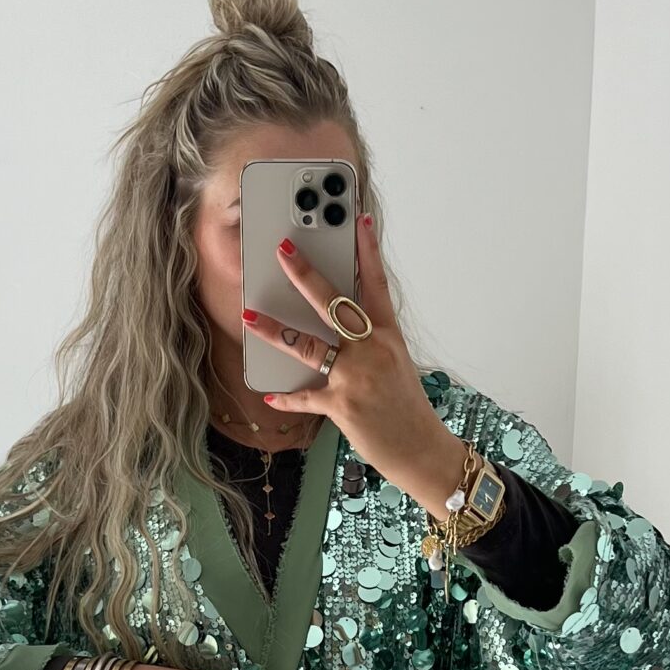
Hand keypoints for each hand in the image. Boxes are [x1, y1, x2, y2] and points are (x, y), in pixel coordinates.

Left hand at [243, 214, 469, 518]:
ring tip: (248, 317)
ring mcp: (357, 377)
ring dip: (274, 330)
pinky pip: (306, 397)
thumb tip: (338, 324)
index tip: (359, 219)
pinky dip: (287, 397)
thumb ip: (369, 341)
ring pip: (308, 345)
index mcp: (388, 336)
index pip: (376, 284)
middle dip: (305, 275)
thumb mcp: (395, 365)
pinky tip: (270, 394)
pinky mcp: (342, 406)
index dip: (368, 250)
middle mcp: (373, 350)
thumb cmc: (406, 407)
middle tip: (282, 252)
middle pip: (334, 304)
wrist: (421, 449)